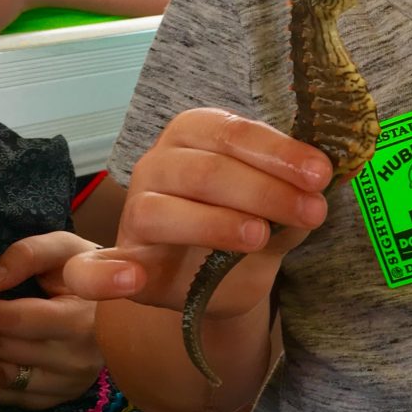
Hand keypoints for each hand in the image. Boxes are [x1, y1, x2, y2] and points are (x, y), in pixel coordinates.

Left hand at [0, 231, 103, 409]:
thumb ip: (29, 254)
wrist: (120, 303)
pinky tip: (4, 351)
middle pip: (0, 348)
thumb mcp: (66, 248)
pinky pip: (6, 395)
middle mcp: (78, 358)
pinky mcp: (58, 399)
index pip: (13, 320)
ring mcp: (68, 383)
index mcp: (83, 318)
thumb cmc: (89, 271)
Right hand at [65, 108, 333, 317]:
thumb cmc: (249, 220)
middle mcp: (160, 163)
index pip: (236, 133)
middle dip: (266, 191)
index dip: (280, 154)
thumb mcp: (278, 206)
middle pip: (207, 171)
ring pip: (165, 210)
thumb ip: (295, 196)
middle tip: (313, 212)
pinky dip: (105, 275)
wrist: (217, 277)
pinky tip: (131, 279)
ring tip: (260, 236)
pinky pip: (91, 269)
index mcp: (198, 132)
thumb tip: (321, 188)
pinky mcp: (120, 261)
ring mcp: (135, 211)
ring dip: (215, 224)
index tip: (320, 175)